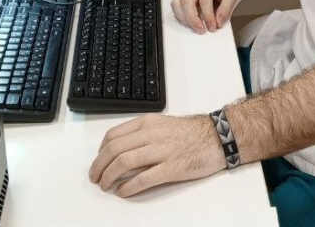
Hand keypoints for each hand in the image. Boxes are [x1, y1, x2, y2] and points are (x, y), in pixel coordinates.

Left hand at [89, 114, 226, 196]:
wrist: (218, 136)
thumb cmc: (191, 132)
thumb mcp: (162, 124)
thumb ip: (142, 134)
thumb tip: (121, 150)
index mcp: (147, 123)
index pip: (113, 136)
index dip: (100, 152)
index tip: (98, 161)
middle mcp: (151, 134)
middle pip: (114, 150)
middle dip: (99, 166)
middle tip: (96, 177)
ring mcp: (161, 151)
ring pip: (123, 163)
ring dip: (109, 177)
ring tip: (106, 186)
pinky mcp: (171, 167)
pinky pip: (142, 179)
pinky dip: (128, 188)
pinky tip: (123, 192)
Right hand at [171, 0, 238, 33]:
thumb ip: (226, 8)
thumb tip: (218, 22)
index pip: (204, 0)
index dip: (208, 16)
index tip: (213, 27)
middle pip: (187, 2)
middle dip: (193, 20)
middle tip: (202, 30)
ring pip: (177, 4)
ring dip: (185, 19)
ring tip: (196, 27)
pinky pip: (176, 6)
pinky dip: (181, 16)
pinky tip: (190, 21)